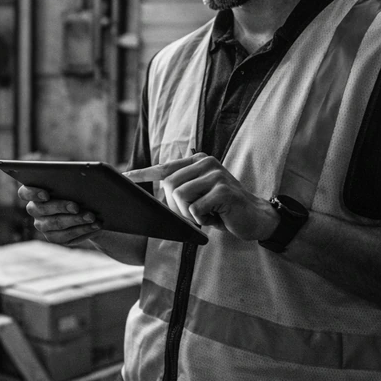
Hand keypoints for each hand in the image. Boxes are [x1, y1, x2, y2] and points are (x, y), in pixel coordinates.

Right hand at [18, 185, 101, 245]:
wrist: (88, 208)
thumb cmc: (78, 189)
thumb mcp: (74, 183)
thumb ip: (72, 179)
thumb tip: (84, 178)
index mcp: (33, 192)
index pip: (24, 192)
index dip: (33, 193)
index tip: (46, 195)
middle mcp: (34, 209)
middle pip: (42, 209)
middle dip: (61, 207)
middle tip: (76, 206)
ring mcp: (42, 225)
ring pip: (56, 224)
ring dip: (76, 220)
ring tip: (91, 216)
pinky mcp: (53, 237)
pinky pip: (66, 236)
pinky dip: (82, 230)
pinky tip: (94, 225)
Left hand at [125, 152, 278, 241]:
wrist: (255, 218)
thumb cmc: (222, 209)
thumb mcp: (199, 194)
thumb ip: (181, 187)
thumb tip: (155, 193)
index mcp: (198, 161)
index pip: (164, 167)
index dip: (143, 173)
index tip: (124, 177)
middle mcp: (206, 163)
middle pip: (169, 186)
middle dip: (176, 207)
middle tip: (195, 214)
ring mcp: (216, 175)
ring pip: (180, 197)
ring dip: (189, 214)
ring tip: (206, 215)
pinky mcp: (224, 191)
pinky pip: (195, 209)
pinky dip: (202, 220)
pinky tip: (216, 218)